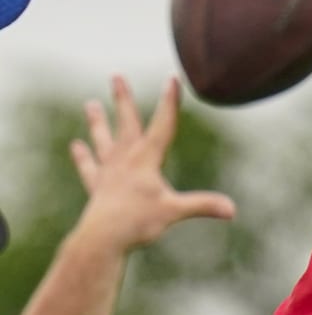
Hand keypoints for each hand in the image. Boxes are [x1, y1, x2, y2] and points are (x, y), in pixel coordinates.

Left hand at [69, 75, 235, 251]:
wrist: (101, 238)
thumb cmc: (138, 223)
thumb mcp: (175, 211)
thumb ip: (203, 205)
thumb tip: (232, 210)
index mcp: (147, 159)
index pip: (163, 124)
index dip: (169, 101)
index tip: (172, 78)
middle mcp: (125, 160)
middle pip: (126, 123)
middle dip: (123, 99)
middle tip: (116, 76)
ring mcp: (109, 172)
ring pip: (103, 140)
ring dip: (97, 122)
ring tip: (90, 104)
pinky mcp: (97, 187)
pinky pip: (89, 168)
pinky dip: (83, 157)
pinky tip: (76, 145)